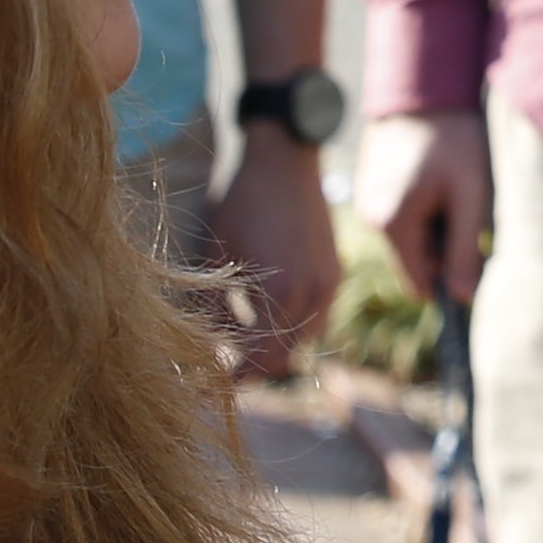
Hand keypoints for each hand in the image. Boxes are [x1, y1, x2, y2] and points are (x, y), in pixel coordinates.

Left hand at [211, 129, 338, 381]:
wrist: (284, 158)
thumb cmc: (240, 201)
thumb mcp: (215, 255)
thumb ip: (214, 306)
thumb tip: (207, 344)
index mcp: (279, 293)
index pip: (260, 361)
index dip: (235, 378)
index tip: (211, 383)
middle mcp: (311, 295)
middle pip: (283, 357)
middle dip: (253, 367)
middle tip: (222, 366)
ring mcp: (328, 284)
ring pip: (303, 340)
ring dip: (274, 346)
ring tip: (241, 338)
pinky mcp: (334, 272)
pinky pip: (317, 317)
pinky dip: (292, 324)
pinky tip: (265, 310)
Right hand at [357, 109, 491, 302]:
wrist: (425, 79)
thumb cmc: (454, 136)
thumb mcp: (470, 194)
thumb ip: (465, 249)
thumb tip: (463, 298)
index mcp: (391, 223)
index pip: (419, 285)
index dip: (450, 279)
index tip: (477, 257)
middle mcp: (370, 216)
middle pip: (415, 260)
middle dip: (444, 246)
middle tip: (469, 209)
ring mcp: (366, 198)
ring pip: (409, 235)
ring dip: (435, 224)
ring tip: (454, 186)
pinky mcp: (370, 182)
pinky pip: (399, 213)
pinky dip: (422, 205)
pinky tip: (438, 174)